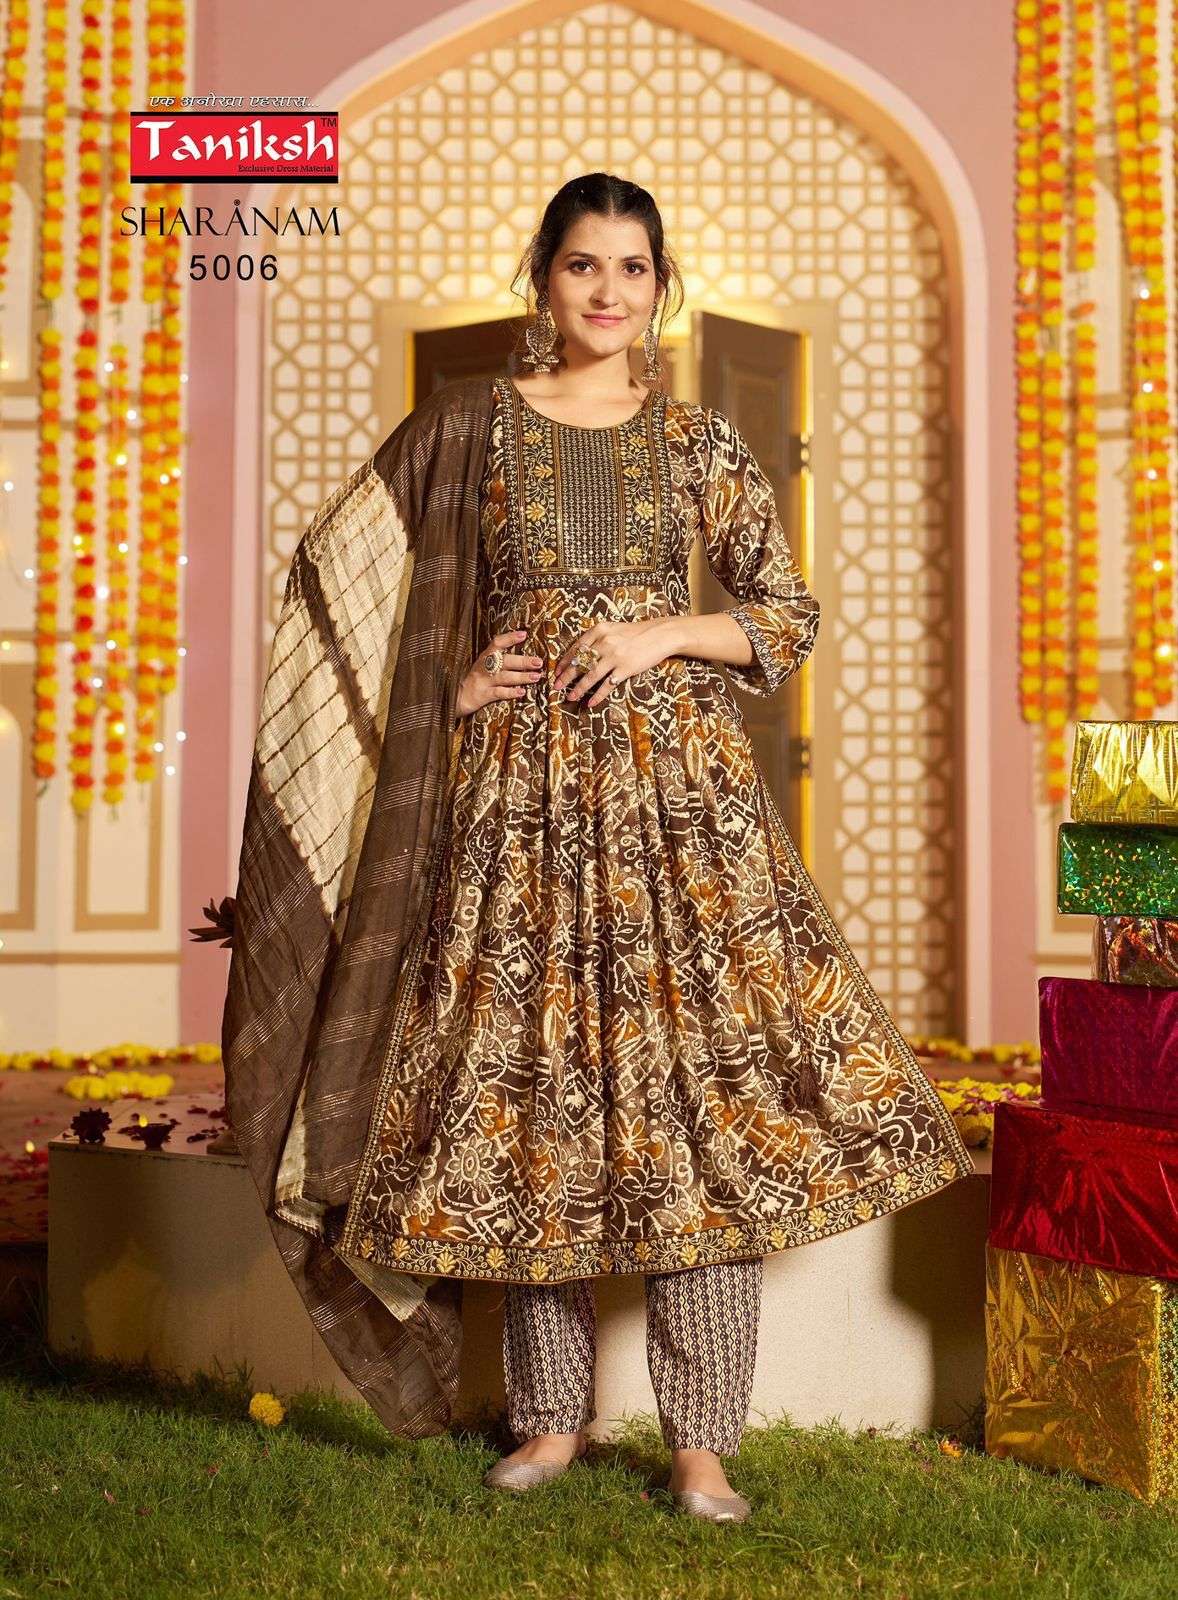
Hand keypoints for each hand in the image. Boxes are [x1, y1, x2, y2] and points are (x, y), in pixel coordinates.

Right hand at [455, 630, 543, 717]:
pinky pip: (498, 693)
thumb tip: (523, 657)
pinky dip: (510, 692)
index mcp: (485, 657)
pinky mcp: (482, 695)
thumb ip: (499, 660)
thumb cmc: (475, 681)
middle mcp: (484, 667)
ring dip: (521, 676)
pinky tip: (521, 692)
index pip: (497, 643)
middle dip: (523, 661)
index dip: (510, 638)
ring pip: (504, 677)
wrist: (455, 697)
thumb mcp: (484, 667)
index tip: (524, 634)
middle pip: (505, 661)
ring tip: (536, 676)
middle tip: (538, 662)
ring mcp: (483, 681)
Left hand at [553, 617, 678, 707]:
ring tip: (570, 697)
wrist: (661, 634)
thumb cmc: (636, 633)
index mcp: (599, 631)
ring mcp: (615, 656)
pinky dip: (598, 695)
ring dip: (578, 688)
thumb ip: (597, 638)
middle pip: (580, 663)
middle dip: (566, 676)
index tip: (557, 671)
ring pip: (590, 675)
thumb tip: (580, 655)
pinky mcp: (625, 669)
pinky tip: (590, 702)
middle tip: (556, 686)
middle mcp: (605, 643)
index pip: (576, 648)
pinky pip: (607, 685)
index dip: (565, 661)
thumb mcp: (613, 629)